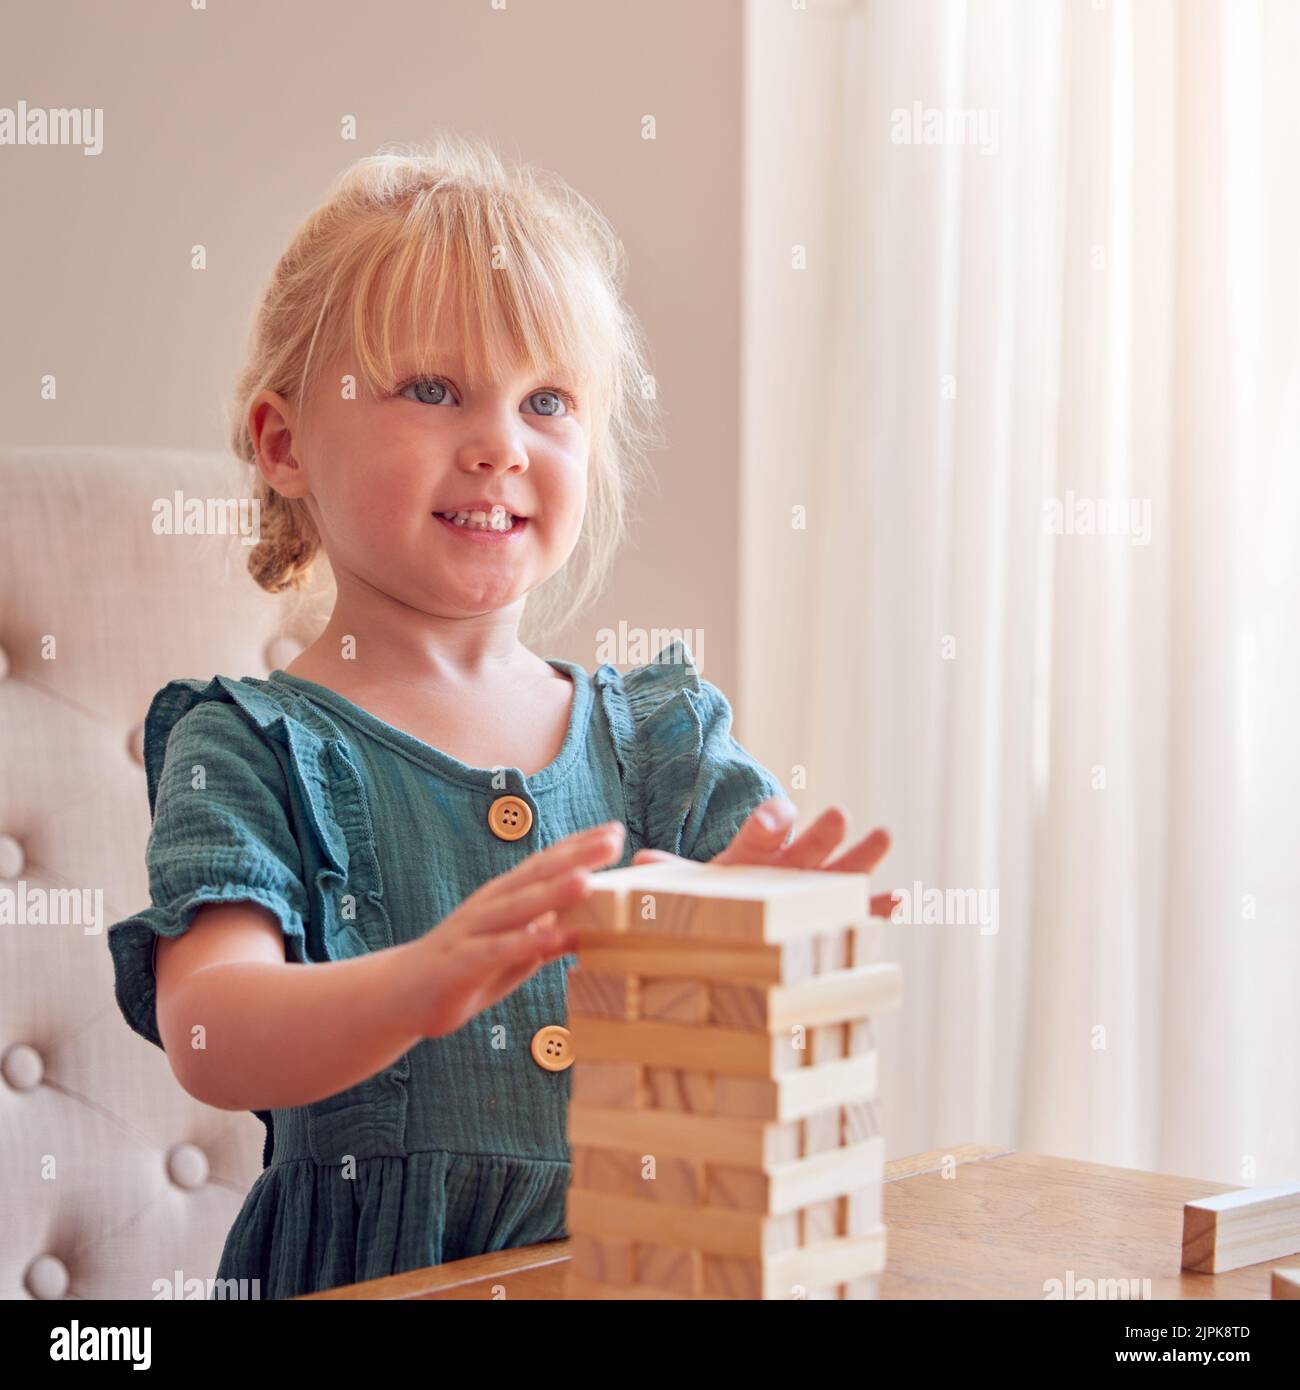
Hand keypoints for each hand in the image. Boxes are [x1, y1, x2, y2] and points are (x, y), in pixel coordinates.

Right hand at [406, 820, 625, 1038]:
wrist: (401, 993)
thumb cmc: (465, 968)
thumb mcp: (513, 953)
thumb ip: (546, 938)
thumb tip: (586, 929)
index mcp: (505, 896)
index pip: (546, 864)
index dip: (580, 847)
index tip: (616, 831)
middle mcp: (491, 904)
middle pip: (538, 875)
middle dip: (577, 856)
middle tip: (613, 840)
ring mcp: (474, 930)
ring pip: (519, 906)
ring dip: (553, 892)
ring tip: (587, 879)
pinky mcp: (462, 961)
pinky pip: (499, 949)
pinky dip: (527, 941)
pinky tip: (554, 936)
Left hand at [632, 798, 898, 918]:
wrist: (730, 916)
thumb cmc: (711, 896)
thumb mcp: (687, 888)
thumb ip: (669, 876)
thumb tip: (640, 864)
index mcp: (753, 851)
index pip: (763, 828)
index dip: (767, 822)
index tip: (773, 822)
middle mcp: (787, 863)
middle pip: (807, 843)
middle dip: (821, 831)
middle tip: (837, 814)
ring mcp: (811, 886)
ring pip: (840, 867)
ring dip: (861, 854)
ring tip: (884, 834)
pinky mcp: (827, 912)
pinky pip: (857, 909)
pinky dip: (878, 906)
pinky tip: (901, 900)